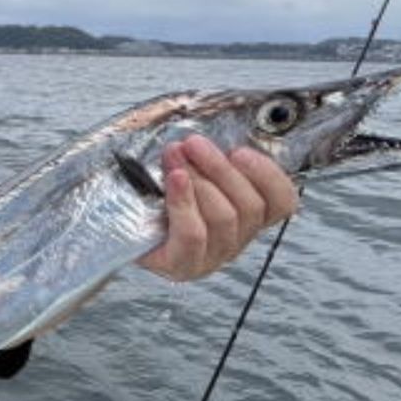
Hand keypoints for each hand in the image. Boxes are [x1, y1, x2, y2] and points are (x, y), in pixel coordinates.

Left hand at [138, 135, 298, 281]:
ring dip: (199, 180)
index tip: (240, 151)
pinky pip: (193, 235)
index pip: (282, 203)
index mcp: (247, 218)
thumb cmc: (157, 196)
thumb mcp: (191, 171)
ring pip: (224, 217)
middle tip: (193, 144)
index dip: (269, 175)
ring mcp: (210, 258)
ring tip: (174, 156)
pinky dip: (184, 202)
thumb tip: (209, 135)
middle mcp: (234, 241)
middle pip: (249, 206)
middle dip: (220, 168)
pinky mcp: (182, 265)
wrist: (119, 227)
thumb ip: (209, 158)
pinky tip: (175, 179)